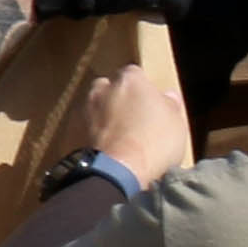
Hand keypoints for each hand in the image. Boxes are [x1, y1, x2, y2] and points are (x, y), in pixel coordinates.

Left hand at [74, 65, 196, 187]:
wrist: (119, 172)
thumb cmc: (154, 143)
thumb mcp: (176, 122)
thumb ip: (170, 104)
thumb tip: (168, 96)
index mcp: (130, 80)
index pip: (135, 74)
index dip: (142, 88)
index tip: (149, 102)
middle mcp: (103, 90)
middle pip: (109, 87)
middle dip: (117, 98)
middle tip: (132, 118)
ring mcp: (84, 111)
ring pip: (94, 107)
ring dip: (102, 116)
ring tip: (118, 136)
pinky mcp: (71, 133)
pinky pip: (84, 128)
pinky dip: (92, 134)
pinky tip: (105, 148)